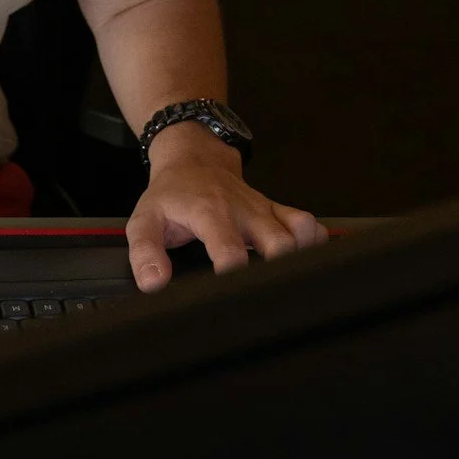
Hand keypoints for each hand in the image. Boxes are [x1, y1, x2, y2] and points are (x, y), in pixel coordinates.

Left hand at [124, 128, 326, 290]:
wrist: (194, 160)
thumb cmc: (170, 195)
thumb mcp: (144, 221)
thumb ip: (145, 253)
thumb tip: (154, 283)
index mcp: (211, 214)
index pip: (231, 251)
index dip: (233, 278)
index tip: (230, 298)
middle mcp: (245, 212)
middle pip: (280, 245)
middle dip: (277, 275)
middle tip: (264, 298)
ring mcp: (265, 210)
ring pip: (301, 234)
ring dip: (299, 260)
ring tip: (284, 285)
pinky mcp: (278, 211)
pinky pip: (308, 224)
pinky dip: (313, 244)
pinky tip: (303, 262)